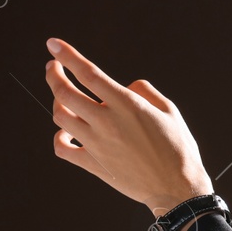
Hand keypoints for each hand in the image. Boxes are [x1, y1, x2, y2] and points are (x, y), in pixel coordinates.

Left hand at [44, 38, 213, 216]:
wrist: (176, 186)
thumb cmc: (178, 147)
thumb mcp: (170, 111)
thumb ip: (145, 91)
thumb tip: (126, 85)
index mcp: (127, 105)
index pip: (88, 74)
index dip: (68, 56)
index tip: (53, 44)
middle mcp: (106, 122)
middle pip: (65, 93)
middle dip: (54, 75)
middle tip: (53, 66)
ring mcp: (95, 144)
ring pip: (60, 117)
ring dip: (57, 103)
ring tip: (63, 97)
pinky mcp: (92, 163)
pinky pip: (62, 148)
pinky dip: (58, 137)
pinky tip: (65, 133)